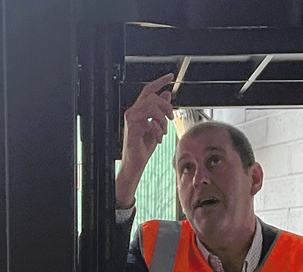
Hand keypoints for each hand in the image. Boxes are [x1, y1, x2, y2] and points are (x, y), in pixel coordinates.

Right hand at [116, 73, 175, 208]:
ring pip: (151, 107)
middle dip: (166, 107)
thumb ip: (161, 112)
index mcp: (138, 110)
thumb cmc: (144, 147)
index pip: (148, 90)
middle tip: (171, 118)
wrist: (135, 164)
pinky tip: (158, 140)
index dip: (159, 82)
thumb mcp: (157, 127)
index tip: (170, 76)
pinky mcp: (132, 128)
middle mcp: (133, 112)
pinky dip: (158, 131)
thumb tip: (167, 95)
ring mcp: (131, 120)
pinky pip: (150, 122)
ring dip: (162, 120)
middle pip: (152, 97)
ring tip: (163, 132)